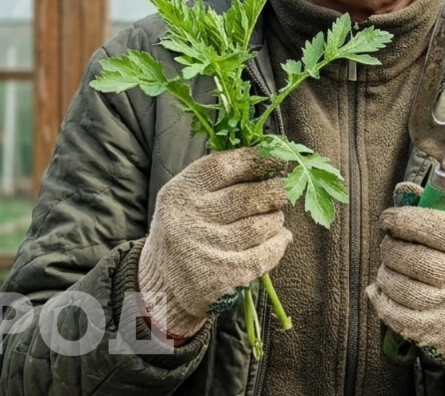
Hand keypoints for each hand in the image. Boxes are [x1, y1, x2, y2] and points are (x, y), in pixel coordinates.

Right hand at [139, 147, 292, 337]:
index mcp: (180, 192)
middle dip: (274, 191)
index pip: (224, 166)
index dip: (256, 160)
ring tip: (274, 216)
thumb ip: (219, 179)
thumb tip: (268, 159)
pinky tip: (280, 238)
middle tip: (282, 191)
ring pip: (261, 225)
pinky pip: (265, 254)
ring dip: (275, 218)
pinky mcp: (223, 276)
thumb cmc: (183, 230)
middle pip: (248, 197)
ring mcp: (207, 249)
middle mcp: (191, 219)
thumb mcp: (185, 199)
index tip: (276, 159)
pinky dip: (278, 244)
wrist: (162, 285)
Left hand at [366, 195, 444, 369]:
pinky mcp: (439, 334)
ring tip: (389, 269)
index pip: (431, 226)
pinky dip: (380, 300)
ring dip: (384, 274)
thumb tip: (403, 190)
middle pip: (410, 257)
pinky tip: (379, 291)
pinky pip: (395, 314)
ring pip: (398, 285)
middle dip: (390, 248)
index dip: (401, 219)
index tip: (387, 219)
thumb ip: (438, 218)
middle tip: (389, 246)